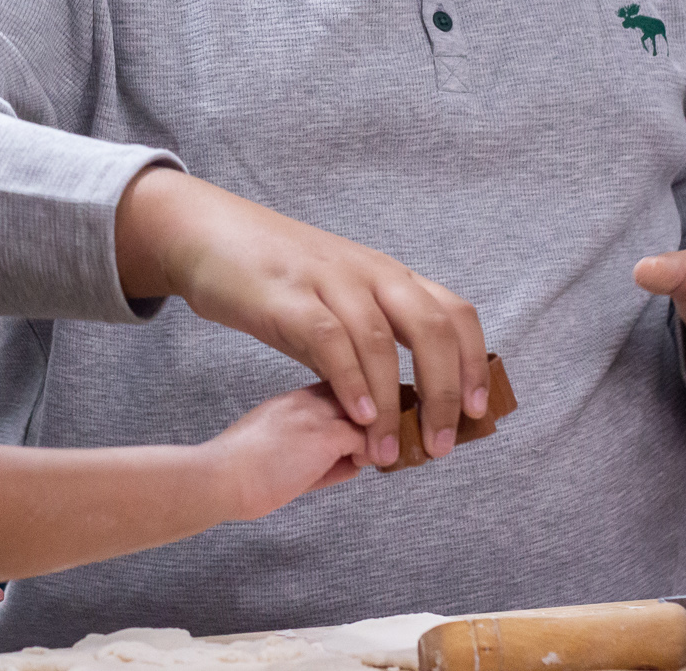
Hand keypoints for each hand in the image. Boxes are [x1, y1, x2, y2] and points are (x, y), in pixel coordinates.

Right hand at [116, 167, 489, 468]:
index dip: (474, 363)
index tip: (478, 412)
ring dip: (392, 403)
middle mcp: (368, 273)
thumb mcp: (335, 304)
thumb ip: (366, 345)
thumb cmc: (274, 278)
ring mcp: (328, 280)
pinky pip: (330, 339)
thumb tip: (401, 404)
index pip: (455, 314)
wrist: (207, 233)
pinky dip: (351, 381)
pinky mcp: (286, 294)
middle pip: (432, 329)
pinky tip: (358, 417)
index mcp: (388, 276)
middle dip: (444, 392)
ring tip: (390, 451)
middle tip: (441, 444)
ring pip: (382, 341)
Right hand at [208, 383, 367, 519]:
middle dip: (367, 418)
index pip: (334, 392)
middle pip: (355, 395)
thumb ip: (313, 453)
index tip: (355, 430)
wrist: (222, 478)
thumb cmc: (240, 473)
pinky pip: (365, 439)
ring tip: (370, 456)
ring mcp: (317, 416)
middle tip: (370, 443)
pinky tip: (362, 464)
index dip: (349, 411)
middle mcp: (305, 401)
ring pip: (366, 414)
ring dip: (372, 436)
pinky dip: (369, 452)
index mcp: (290, 402)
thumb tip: (346, 463)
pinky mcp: (326, 437)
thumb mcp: (277, 452)